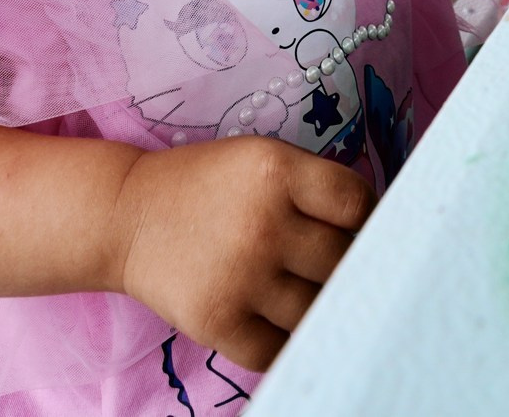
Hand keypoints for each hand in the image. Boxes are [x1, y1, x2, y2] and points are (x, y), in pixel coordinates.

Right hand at [109, 138, 373, 371]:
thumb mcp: (261, 160)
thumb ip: (315, 188)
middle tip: (325, 262)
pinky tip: (276, 318)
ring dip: (317, 303)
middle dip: (343, 263)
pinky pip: (280, 348)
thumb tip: (382, 235)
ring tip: (297, 288)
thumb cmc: (208, 187)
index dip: (366, 218)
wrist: (125, 217)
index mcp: (276, 172)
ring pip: (318, 308)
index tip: (356, 227)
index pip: (356, 204)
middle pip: (343, 260)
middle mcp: (262, 224)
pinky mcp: (218, 322)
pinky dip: (286, 340)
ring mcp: (240, 278)